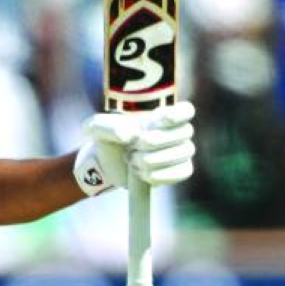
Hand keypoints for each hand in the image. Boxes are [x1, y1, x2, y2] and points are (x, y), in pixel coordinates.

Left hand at [73, 101, 194, 196]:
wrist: (107, 164)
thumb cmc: (106, 139)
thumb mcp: (98, 128)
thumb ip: (110, 127)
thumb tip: (130, 134)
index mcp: (163, 114)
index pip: (186, 110)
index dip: (177, 114)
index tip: (158, 119)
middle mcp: (178, 130)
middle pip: (184, 132)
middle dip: (155, 142)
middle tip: (132, 147)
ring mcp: (182, 151)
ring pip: (184, 152)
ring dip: (153, 160)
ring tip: (132, 161)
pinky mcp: (180, 170)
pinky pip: (183, 172)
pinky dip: (161, 175)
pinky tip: (143, 175)